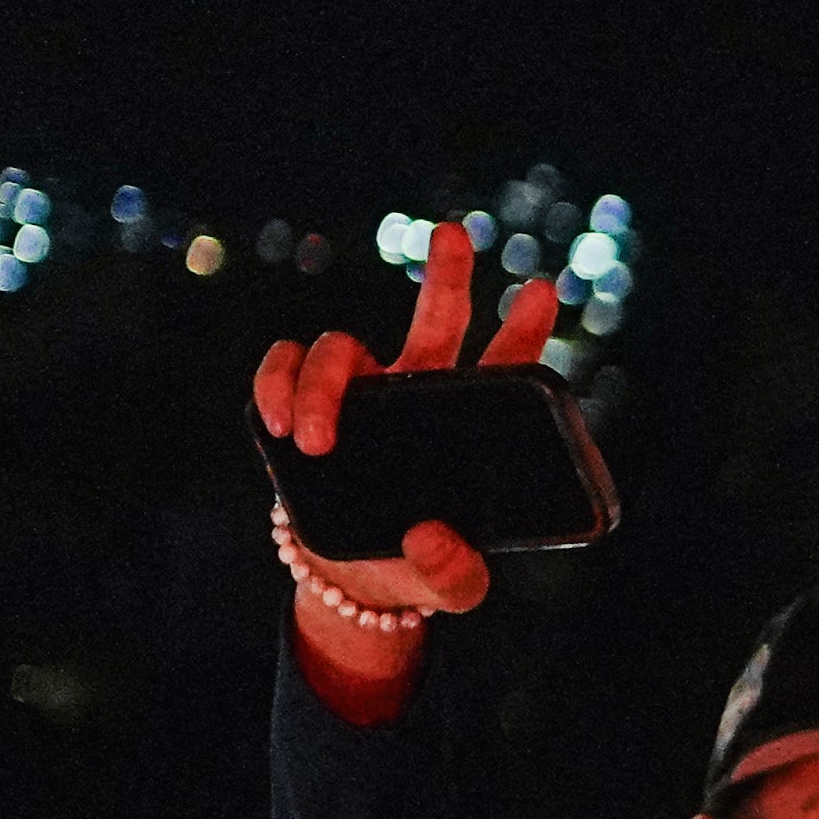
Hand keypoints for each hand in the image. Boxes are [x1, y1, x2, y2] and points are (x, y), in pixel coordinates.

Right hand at [252, 221, 559, 637]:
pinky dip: (276, 384)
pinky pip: (284, 366)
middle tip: (455, 233)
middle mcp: (416, 395)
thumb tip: (430, 537)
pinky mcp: (305, 406)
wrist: (356, 580)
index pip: (502, 369)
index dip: (522, 330)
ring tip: (319, 439)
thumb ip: (455, 574)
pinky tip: (282, 422)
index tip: (541, 291)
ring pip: (341, 347)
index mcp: (466, 426)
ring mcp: (360, 395)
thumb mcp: (450, 586)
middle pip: (436, 320)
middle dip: (446, 273)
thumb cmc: (417, 567)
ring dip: (324, 384)